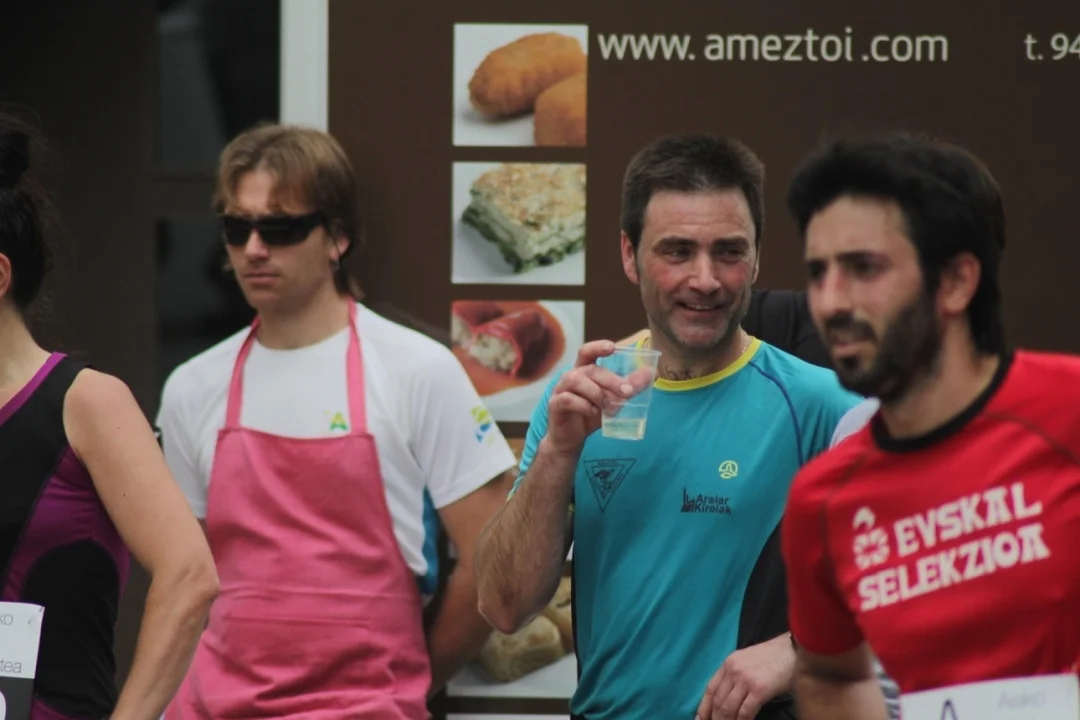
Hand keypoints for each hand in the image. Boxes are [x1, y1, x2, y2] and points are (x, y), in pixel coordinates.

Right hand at [545, 340, 652, 454]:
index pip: (587, 352)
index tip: (612, 347)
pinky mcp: (554, 404)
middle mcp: (570, 376)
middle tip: (627, 391)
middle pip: (589, 369)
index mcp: (583, 371)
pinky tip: (592, 412)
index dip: (598, 347)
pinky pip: (566, 398)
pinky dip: (582, 404)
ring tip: (607, 405)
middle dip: (610, 379)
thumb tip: (652, 373)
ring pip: (576, 380)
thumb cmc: (590, 415)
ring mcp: (560, 389)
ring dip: (595, 392)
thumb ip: (629, 386)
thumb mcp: (613, 400)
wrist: (571, 439)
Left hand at [696, 634, 795, 719]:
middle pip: (717, 701)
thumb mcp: (747, 661)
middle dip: (715, 718)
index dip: (703, 707)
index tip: (700, 719)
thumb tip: (728, 698)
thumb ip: (736, 676)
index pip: (710, 689)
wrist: (793, 649)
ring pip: (728, 708)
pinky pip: (745, 711)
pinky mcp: (759, 689)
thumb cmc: (774, 657)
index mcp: (728, 663)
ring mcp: (745, 679)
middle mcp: (733, 670)